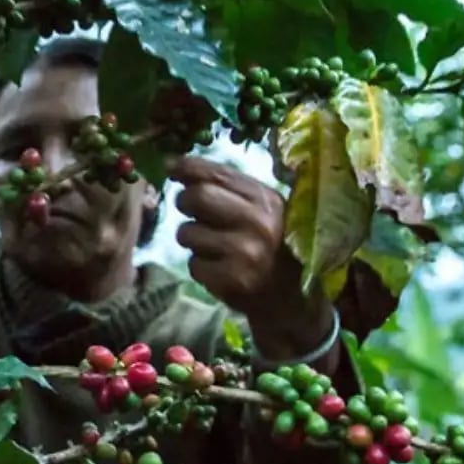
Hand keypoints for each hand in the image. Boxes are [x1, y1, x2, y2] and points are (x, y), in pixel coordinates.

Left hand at [171, 156, 332, 358]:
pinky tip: (219, 269)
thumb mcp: (262, 210)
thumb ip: (226, 187)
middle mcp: (258, 222)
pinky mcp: (230, 280)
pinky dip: (200, 267)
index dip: (187, 169)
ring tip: (213, 247)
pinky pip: (193, 264)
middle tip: (192, 213)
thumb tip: (174, 164)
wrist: (292, 298)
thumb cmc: (270, 245)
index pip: (217, 173)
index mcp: (266, 199)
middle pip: (196, 197)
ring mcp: (244, 252)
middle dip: (185, 203)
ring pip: (187, 233)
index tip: (172, 169)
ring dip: (192, 239)